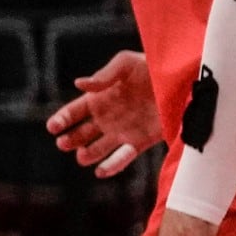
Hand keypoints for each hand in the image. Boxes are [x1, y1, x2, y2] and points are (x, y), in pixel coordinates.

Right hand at [50, 51, 159, 177]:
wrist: (182, 81)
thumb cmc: (151, 66)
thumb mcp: (126, 64)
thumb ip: (102, 76)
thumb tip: (78, 85)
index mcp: (98, 99)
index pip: (73, 112)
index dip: (61, 120)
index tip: (53, 127)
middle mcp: (107, 118)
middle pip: (81, 134)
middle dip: (70, 140)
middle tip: (64, 144)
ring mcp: (122, 131)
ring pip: (98, 148)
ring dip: (88, 154)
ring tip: (82, 156)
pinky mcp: (140, 142)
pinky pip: (123, 157)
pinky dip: (112, 166)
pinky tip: (100, 171)